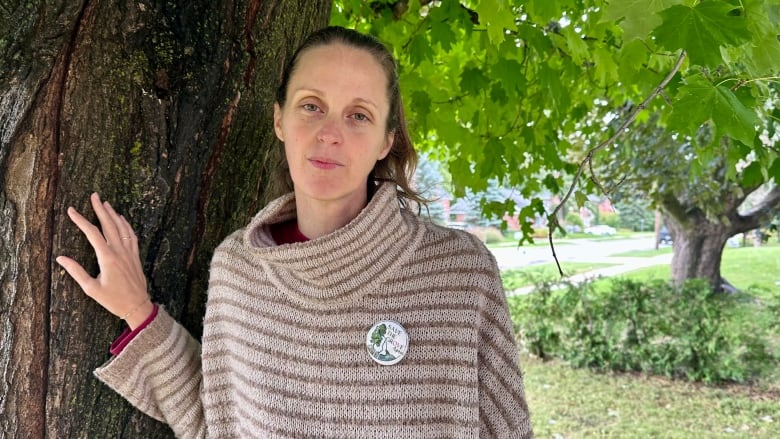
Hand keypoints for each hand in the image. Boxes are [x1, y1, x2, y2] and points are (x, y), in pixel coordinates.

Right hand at [56, 193, 152, 328]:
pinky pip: (132, 235)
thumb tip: (60, 258)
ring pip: (122, 228)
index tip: (71, 210)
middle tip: (94, 195)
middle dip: (100, 209)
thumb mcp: (91, 289)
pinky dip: (126, 225)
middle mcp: (119, 251)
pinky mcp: (135, 256)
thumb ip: (76, 272)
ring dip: (113, 214)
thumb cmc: (113, 300)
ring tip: (106, 203)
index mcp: (107, 258)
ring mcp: (129, 252)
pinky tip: (122, 219)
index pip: (92, 233)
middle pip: (109, 225)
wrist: (137, 305)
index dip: (81, 220)